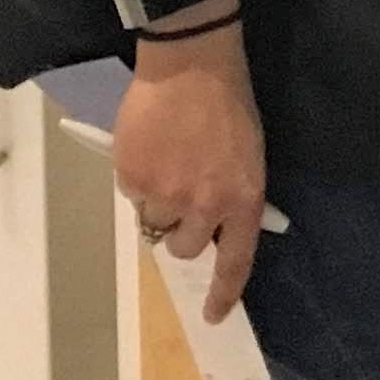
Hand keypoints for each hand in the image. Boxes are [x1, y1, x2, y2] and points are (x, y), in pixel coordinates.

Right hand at [115, 20, 269, 323]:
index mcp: (242, 198)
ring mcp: (166, 194)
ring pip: (153, 223)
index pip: (235, 260)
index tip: (213, 315)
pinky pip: (130, 195)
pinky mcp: (133, 179)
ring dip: (156, 203)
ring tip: (164, 163)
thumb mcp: (248, 153)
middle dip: (180, 230)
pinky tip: (148, 148)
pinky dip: (137, 179)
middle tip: (181, 198)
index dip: (223, 292)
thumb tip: (216, 225)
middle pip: (183, 247)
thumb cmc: (228, 103)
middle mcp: (205, 205)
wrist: (191, 64)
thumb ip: (234, 193)